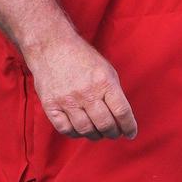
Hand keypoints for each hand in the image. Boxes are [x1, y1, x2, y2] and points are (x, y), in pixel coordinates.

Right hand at [23, 34, 137, 140]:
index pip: (121, 111)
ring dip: (96, 135)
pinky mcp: (51, 105)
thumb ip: (113, 91)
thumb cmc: (82, 57)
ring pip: (86, 130)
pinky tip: (81, 130)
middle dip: (113, 133)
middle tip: (114, 133)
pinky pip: (65, 129)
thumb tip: (121, 115)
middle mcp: (87, 93)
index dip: (129, 126)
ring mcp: (67, 100)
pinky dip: (75, 134)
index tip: (131, 133)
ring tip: (99, 133)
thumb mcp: (106, 69)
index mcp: (104, 82)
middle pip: (105, 124)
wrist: (52, 47)